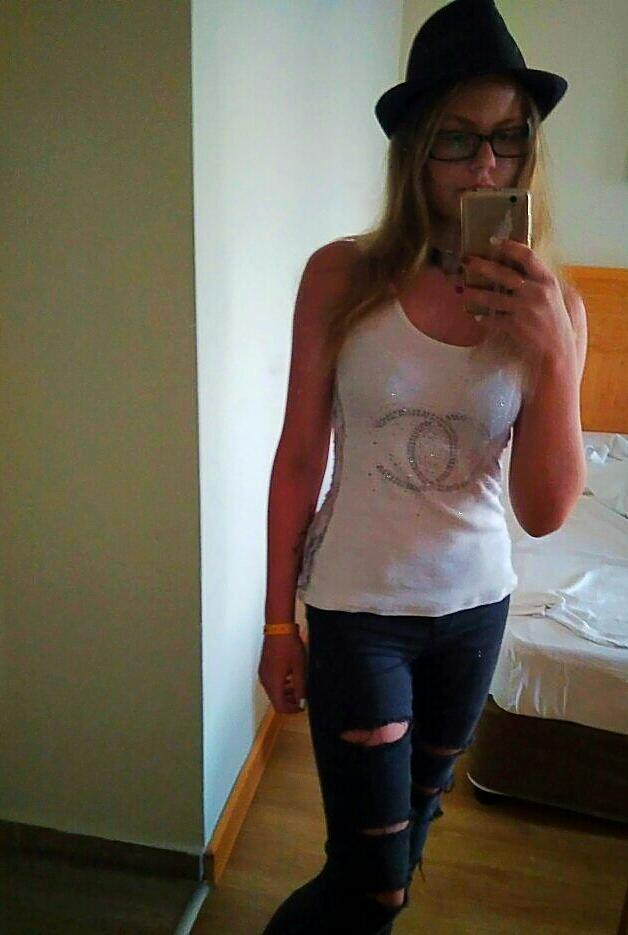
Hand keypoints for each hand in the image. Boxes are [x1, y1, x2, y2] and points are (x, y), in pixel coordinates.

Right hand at [258, 632, 307, 714]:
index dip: (291, 710)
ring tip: (297, 688)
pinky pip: (271, 682)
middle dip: (289, 702)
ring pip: (273, 691)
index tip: (301, 707)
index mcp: (273, 682)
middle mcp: (265, 680)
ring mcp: (263, 673)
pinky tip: (290, 677)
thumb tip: (301, 701)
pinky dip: (280, 684)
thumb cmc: (289, 646)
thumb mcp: (299, 668)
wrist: (279, 628)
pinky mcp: (263, 667)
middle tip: (301, 699)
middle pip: (275, 700)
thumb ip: (300, 687)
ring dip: (285, 693)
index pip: (280, 706)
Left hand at [462, 239, 576, 367]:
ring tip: (465, 291)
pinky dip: (482, 317)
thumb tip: (536, 271)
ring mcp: (524, 309)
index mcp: (548, 282)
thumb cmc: (561, 327)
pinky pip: (492, 319)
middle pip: (503, 273)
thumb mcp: (562, 300)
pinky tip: (474, 315)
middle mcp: (535, 292)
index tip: (494, 242)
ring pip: (492, 297)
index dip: (510, 247)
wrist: (559, 354)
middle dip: (482, 266)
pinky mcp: (514, 326)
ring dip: (475, 294)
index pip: (528, 256)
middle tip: (467, 262)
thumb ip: (549, 285)